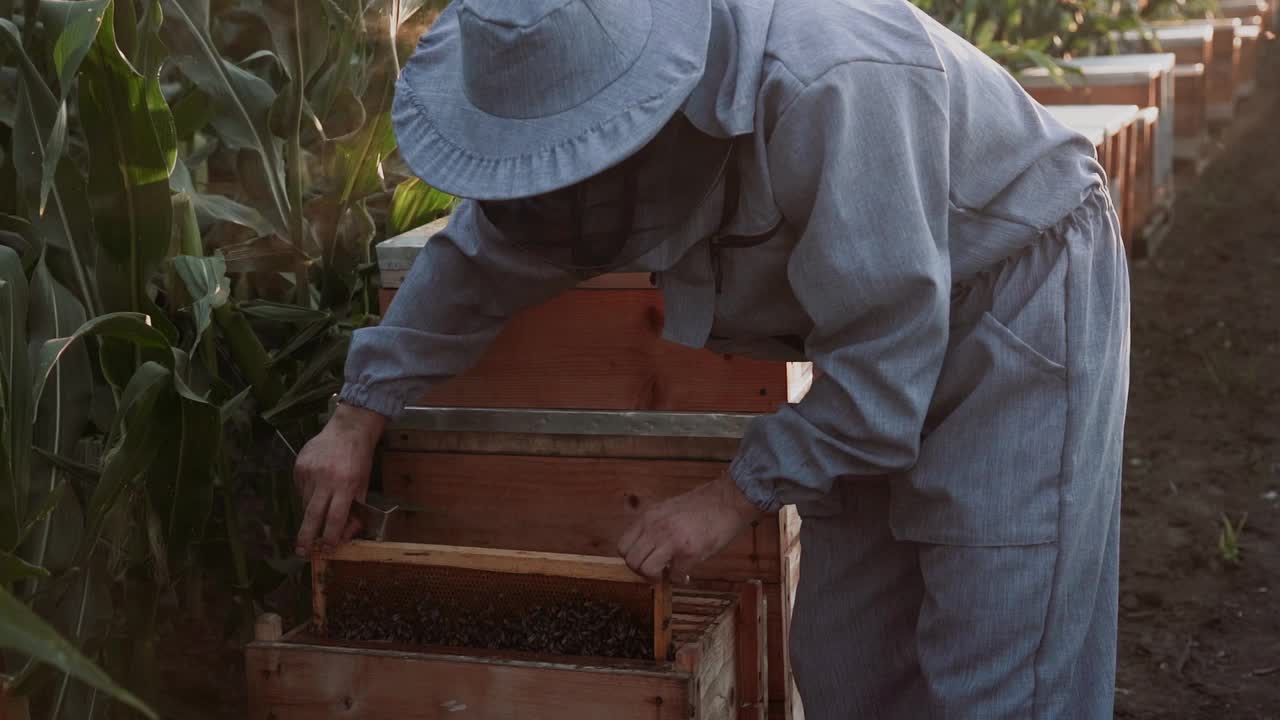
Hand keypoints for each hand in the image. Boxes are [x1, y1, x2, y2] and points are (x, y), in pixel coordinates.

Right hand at [293, 403, 388, 556]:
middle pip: (313, 515)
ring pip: (305, 503)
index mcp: (346, 484)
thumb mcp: (363, 485)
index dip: (331, 536)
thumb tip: (344, 535)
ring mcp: (309, 472)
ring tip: (320, 504)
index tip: (327, 548)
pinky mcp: (299, 466)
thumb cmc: (360, 459)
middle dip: (307, 536)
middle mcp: (325, 479)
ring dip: (311, 511)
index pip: (335, 517)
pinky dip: (307, 494)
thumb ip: (356, 510)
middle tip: (302, 552)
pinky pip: (300, 489)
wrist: (349, 429)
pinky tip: (317, 485)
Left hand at [617, 471, 764, 583]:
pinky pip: (674, 575)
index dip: (633, 559)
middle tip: (657, 571)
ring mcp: (671, 540)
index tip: (646, 561)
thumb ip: (655, 528)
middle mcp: (655, 527)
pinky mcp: (689, 551)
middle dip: (643, 572)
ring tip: (669, 573)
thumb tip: (648, 551)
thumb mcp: (668, 510)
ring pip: (646, 570)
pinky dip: (679, 578)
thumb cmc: (703, 505)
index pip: (622, 546)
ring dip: (657, 577)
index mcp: (648, 517)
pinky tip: (686, 573)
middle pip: (631, 561)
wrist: (728, 500)